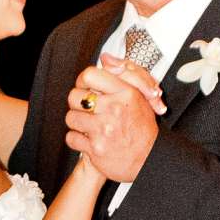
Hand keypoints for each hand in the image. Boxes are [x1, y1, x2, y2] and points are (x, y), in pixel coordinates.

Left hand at [65, 60, 166, 184]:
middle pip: (74, 96)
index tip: (86, 88)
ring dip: (77, 123)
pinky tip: (89, 140)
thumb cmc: (142, 129)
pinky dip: (77, 140)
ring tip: (90, 126)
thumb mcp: (139, 97)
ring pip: (71, 117)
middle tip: (88, 110)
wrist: (148, 161)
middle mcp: (114, 109)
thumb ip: (124, 75)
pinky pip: (71, 137)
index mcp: (126, 93)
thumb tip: (105, 58)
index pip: (89, 75)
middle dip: (78, 103)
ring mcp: (104, 129)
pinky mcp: (95, 148)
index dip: (83, 81)